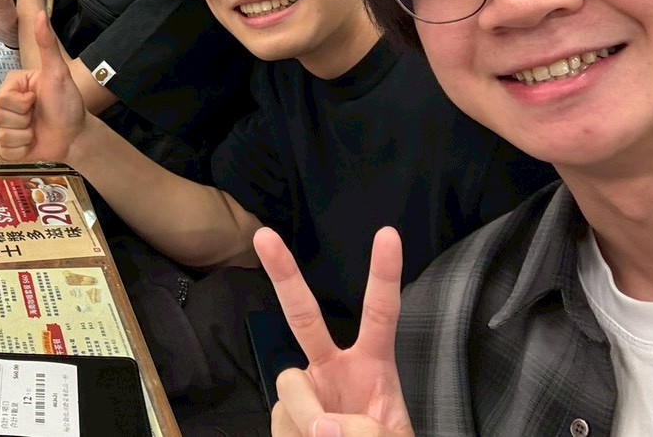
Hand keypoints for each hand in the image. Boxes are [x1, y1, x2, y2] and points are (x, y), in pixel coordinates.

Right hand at [0, 10, 87, 163]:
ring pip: (0, 135)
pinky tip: (33, 143)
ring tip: (37, 130)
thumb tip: (40, 14)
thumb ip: (47, 44)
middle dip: (23, 120)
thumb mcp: (58, 73)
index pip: (1, 98)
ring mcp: (7, 126)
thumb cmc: (68, 103)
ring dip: (24, 136)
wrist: (77, 135)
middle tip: (38, 115)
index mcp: (14, 87)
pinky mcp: (9, 147)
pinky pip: (4, 152)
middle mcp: (7, 105)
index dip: (21, 103)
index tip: (36, 99)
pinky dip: (22, 150)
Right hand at [253, 227, 414, 436]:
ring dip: (309, 415)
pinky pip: (284, 419)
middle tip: (265, 236)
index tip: (388, 234)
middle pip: (304, 316)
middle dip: (285, 275)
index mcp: (371, 365)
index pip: (380, 314)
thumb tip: (324, 426)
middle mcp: (331, 369)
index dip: (383, 275)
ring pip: (291, 384)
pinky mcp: (280, 415)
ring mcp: (304, 390)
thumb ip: (368, 428)